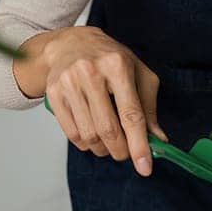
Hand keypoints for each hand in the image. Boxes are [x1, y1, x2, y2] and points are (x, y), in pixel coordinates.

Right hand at [30, 26, 166, 174]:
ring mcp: (69, 83)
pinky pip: (72, 134)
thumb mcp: (138, 73)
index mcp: (117, 66)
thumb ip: (149, 107)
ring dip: (103, 149)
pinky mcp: (53, 94)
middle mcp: (91, 73)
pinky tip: (93, 136)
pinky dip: (86, 144)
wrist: (72, 43)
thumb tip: (158, 140)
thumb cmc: (111, 59)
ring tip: (110, 143)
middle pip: (108, 129)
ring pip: (89, 136)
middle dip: (121, 151)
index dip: (139, 145)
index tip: (145, 167)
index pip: (131, 114)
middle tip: (127, 154)